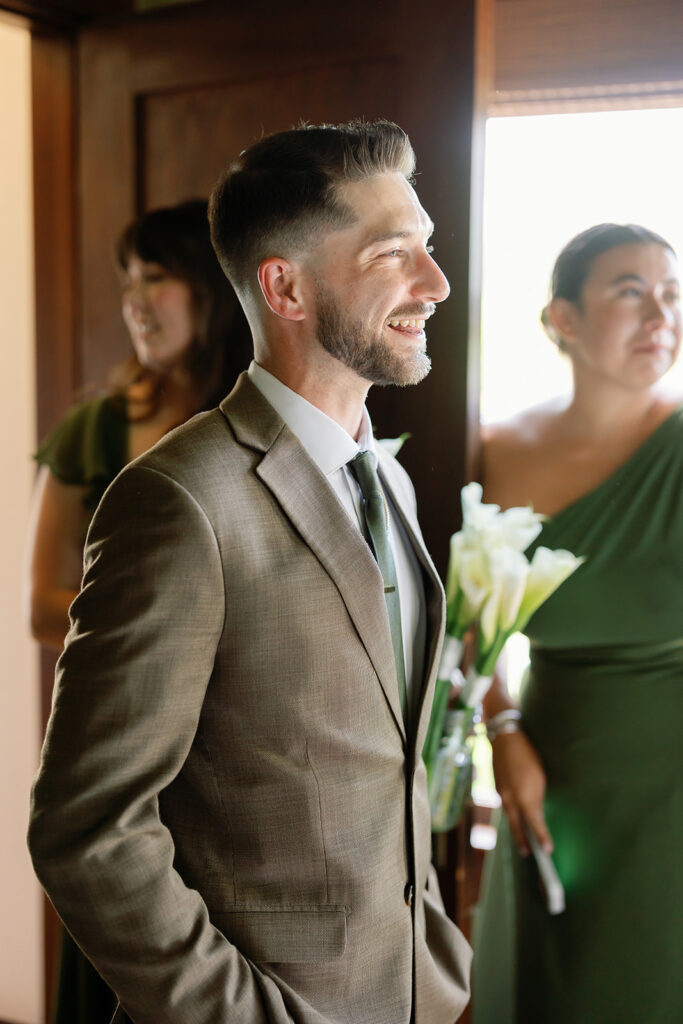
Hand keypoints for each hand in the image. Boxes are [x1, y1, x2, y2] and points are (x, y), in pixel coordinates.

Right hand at [491, 729, 552, 855]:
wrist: (504, 738)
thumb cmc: (527, 755)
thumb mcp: (538, 776)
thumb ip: (536, 797)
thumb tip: (535, 811)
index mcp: (523, 796)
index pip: (535, 823)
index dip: (542, 837)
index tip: (548, 850)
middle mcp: (510, 799)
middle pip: (517, 826)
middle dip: (522, 840)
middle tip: (527, 853)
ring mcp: (501, 794)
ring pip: (510, 816)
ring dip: (516, 828)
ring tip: (522, 839)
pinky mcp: (497, 787)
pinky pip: (506, 805)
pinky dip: (512, 814)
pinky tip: (516, 815)